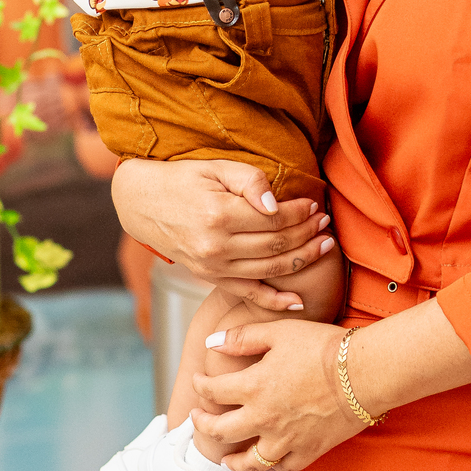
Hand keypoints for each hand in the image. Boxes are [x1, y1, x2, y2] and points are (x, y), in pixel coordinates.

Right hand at [111, 158, 335, 310]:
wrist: (143, 203)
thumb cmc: (183, 179)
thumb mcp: (215, 168)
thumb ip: (249, 181)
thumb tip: (275, 205)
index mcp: (219, 215)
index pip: (274, 219)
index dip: (300, 213)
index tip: (315, 206)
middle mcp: (216, 247)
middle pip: (276, 246)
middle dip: (307, 235)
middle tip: (327, 225)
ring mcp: (212, 267)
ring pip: (269, 269)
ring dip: (301, 260)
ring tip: (323, 247)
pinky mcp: (209, 278)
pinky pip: (247, 293)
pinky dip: (273, 301)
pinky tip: (298, 301)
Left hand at [190, 318, 360, 470]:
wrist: (364, 373)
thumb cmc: (324, 348)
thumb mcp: (280, 332)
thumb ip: (243, 337)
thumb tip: (212, 342)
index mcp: (254, 387)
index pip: (213, 392)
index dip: (200, 386)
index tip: (198, 382)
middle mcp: (264, 418)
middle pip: (221, 432)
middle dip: (203, 425)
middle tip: (197, 419)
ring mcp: (285, 440)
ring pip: (248, 462)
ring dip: (231, 461)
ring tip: (225, 458)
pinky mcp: (308, 451)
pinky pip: (282, 469)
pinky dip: (270, 468)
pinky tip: (265, 463)